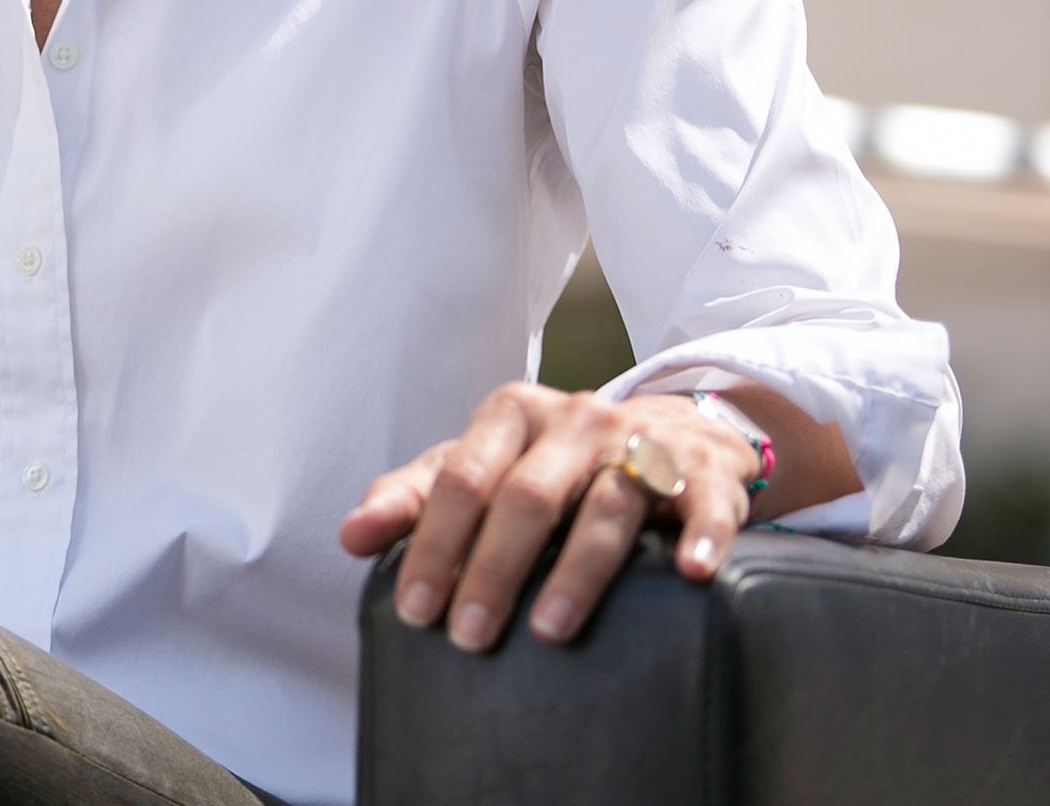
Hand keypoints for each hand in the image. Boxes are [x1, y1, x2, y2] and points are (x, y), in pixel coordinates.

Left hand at [336, 383, 761, 651]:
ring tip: (549, 630)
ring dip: (577, 572)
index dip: (434, 545)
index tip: (415, 611)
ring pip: (606, 505)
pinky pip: (700, 502)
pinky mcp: (700, 471)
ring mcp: (639, 443)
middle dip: (493, 569)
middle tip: (468, 636)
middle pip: (526, 496)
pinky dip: (699, 535)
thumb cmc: (552, 459)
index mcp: (511, 413)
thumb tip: (349, 536)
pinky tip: (690, 573)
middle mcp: (574, 420)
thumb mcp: (479, 464)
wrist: (668, 427)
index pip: (461, 478)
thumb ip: (414, 497)